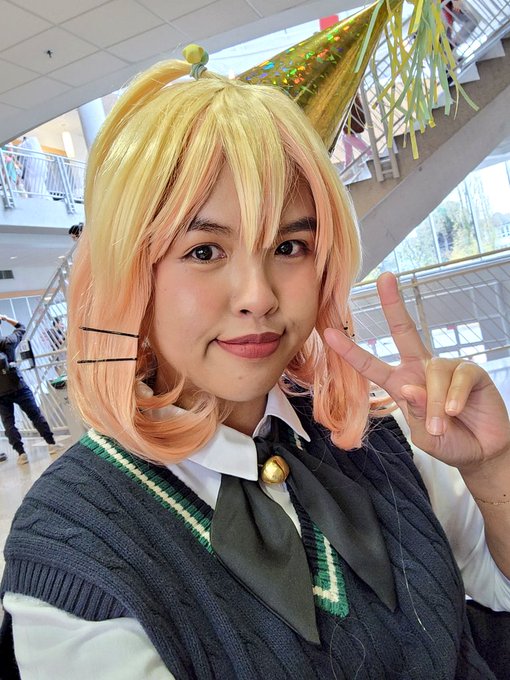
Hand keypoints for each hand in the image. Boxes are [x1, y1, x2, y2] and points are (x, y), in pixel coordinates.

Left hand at [324, 272, 509, 469]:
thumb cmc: (449, 441)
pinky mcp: (471, 371)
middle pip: (404, 330)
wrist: (481, 452)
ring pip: (434, 371)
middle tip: (384, 278)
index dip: (350, 350)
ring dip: (435, 402)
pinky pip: (458, 376)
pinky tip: (454, 411)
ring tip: (439, 425)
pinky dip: (453, 396)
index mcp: (401, 383)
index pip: (371, 365)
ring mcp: (447, 367)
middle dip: (393, 303)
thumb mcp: (424, 435)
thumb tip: (412, 388)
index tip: (328, 333)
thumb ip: (415, 413)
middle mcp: (421, 369)